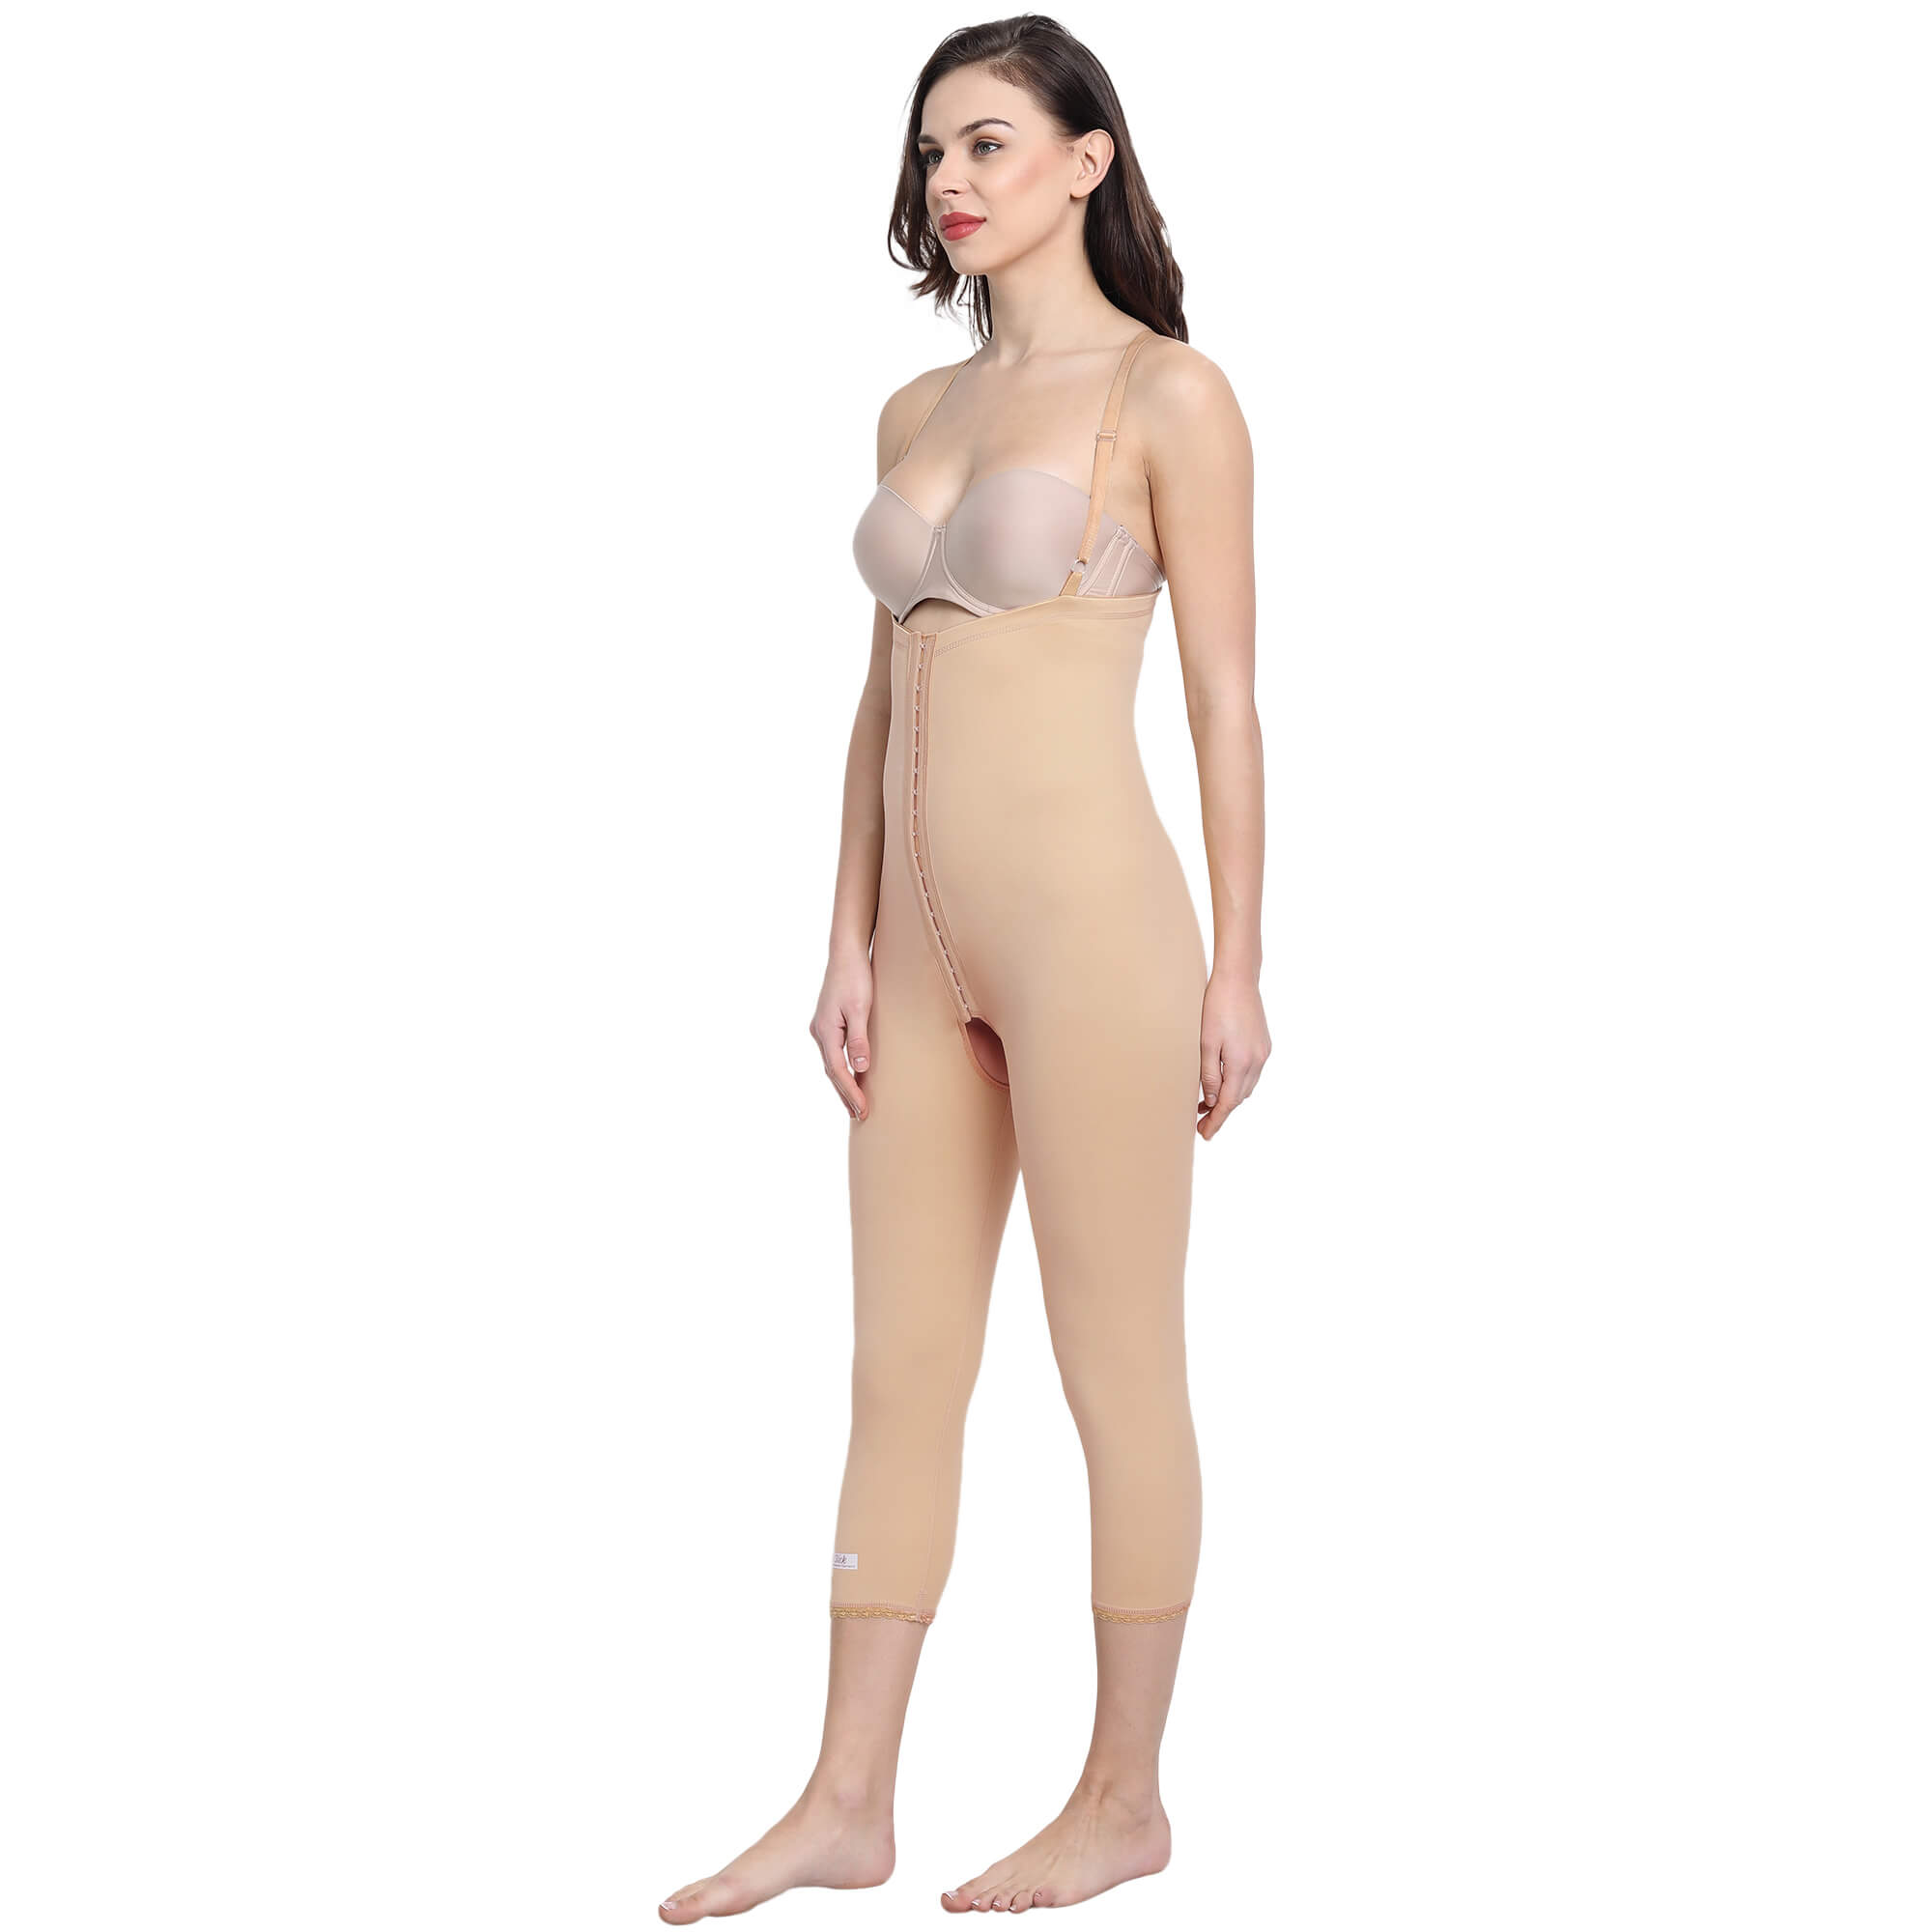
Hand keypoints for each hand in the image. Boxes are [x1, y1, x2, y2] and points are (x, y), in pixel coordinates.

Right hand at [809, 951, 874, 1120]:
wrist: (846, 953)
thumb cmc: (855, 977)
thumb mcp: (861, 1009)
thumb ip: (859, 1039)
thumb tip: (859, 1068)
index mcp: (826, 1031)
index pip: (838, 1071)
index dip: (850, 1092)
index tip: (862, 1109)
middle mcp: (819, 1032)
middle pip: (831, 1071)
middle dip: (845, 1094)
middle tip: (859, 1115)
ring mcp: (821, 1027)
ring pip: (831, 1063)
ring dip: (842, 1084)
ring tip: (854, 1103)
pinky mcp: (827, 1022)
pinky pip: (833, 1052)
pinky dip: (841, 1068)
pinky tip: (849, 1074)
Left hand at [1197, 969, 1269, 1140]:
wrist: (1238, 979)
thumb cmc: (1216, 1007)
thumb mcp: (1205, 1043)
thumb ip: (1209, 1074)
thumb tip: (1210, 1100)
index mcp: (1241, 1063)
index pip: (1227, 1103)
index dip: (1216, 1120)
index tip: (1204, 1134)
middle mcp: (1257, 1061)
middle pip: (1239, 1098)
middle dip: (1221, 1112)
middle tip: (1202, 1123)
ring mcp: (1263, 1053)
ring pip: (1246, 1086)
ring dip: (1229, 1098)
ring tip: (1208, 1105)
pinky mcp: (1264, 1044)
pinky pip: (1252, 1073)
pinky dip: (1238, 1083)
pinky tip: (1224, 1082)